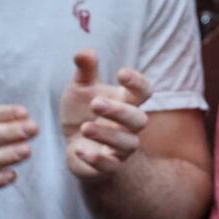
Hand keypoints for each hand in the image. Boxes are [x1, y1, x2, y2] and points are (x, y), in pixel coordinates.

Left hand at [61, 49, 153, 179]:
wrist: (74, 146)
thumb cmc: (82, 113)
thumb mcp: (80, 89)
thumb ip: (84, 71)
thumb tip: (85, 52)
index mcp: (126, 102)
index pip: (144, 92)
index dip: (137, 83)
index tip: (121, 73)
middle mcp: (129, 126)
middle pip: (139, 119)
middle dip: (119, 111)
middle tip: (94, 104)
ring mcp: (121, 148)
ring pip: (128, 143)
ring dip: (107, 135)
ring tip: (85, 128)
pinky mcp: (109, 166)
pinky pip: (111, 165)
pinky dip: (96, 158)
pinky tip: (79, 149)